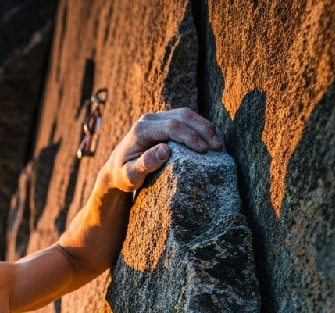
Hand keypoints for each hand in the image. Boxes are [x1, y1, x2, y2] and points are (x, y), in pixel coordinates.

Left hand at [104, 108, 221, 192]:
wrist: (115, 168)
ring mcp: (157, 118)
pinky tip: (211, 138)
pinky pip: (185, 119)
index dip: (190, 137)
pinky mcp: (163, 121)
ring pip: (186, 115)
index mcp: (141, 130)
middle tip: (218, 146)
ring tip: (218, 143)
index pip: (172, 127)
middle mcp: (149, 119)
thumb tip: (165, 150)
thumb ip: (145, 164)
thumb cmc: (123, 175)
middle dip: (202, 130)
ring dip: (204, 127)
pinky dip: (200, 127)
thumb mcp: (130, 175)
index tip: (204, 150)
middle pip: (182, 116)